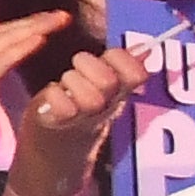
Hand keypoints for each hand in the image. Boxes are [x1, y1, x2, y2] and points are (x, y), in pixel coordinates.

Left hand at [8, 41, 140, 195]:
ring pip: (89, 97)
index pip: (136, 73)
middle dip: (92, 66)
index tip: (109, 55)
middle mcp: (106, 106)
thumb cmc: (82, 106)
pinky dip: (55, 96)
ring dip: (73, 81)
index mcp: (119, 91)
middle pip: (109, 82)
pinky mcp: (58, 123)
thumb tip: (143, 49)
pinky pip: (62, 108)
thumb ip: (120, 68)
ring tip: (65, 83)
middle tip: (79, 64)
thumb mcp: (105, 86)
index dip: (123, 59)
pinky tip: (51, 95)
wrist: (58, 146)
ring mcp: (84, 117)